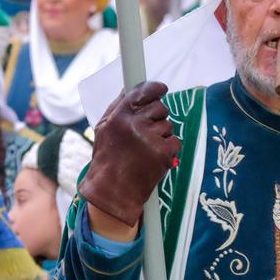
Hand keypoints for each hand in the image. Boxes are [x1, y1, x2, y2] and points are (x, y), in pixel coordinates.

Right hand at [77, 82, 180, 226]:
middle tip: (146, 132)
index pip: (141, 92)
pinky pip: (175, 140)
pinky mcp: (163, 153)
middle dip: (157, 117)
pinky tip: (155, 157)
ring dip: (161, 135)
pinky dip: (169, 148)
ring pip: (168, 125)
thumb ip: (117, 107)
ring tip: (146, 149)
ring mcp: (150, 139)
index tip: (162, 89)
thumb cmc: (108, 159)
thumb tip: (129, 89)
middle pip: (160, 107)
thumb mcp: (103, 129)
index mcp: (119, 117)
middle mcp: (134, 125)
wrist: (113, 191)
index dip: (155, 88)